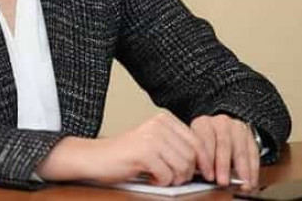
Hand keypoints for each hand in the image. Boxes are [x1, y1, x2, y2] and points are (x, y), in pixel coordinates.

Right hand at [38, 112, 209, 186]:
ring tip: (159, 177)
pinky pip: (167, 175)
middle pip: (192, 156)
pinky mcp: (144, 153)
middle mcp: (159, 125)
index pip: (197, 141)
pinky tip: (150, 177)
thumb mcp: (155, 144)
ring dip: (174, 179)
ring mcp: (152, 138)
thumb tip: (205, 163)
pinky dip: (161, 182)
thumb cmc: (125, 155)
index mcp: (164, 120)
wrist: (95, 158)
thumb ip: (177, 147)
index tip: (205, 174)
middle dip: (186, 173)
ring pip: (182, 167)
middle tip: (172, 178)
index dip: (204, 161)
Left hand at [190, 114, 258, 189]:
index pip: (204, 141)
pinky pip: (253, 153)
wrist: (219, 133)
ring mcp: (236, 127)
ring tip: (242, 184)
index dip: (206, 161)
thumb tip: (200, 177)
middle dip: (223, 166)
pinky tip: (251, 181)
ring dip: (242, 170)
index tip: (208, 177)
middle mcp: (220, 122)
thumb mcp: (198, 149)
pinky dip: (253, 169)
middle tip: (224, 182)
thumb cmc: (205, 145)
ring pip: (240, 150)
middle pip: (223, 144)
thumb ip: (199, 160)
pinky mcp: (249, 134)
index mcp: (202, 124)